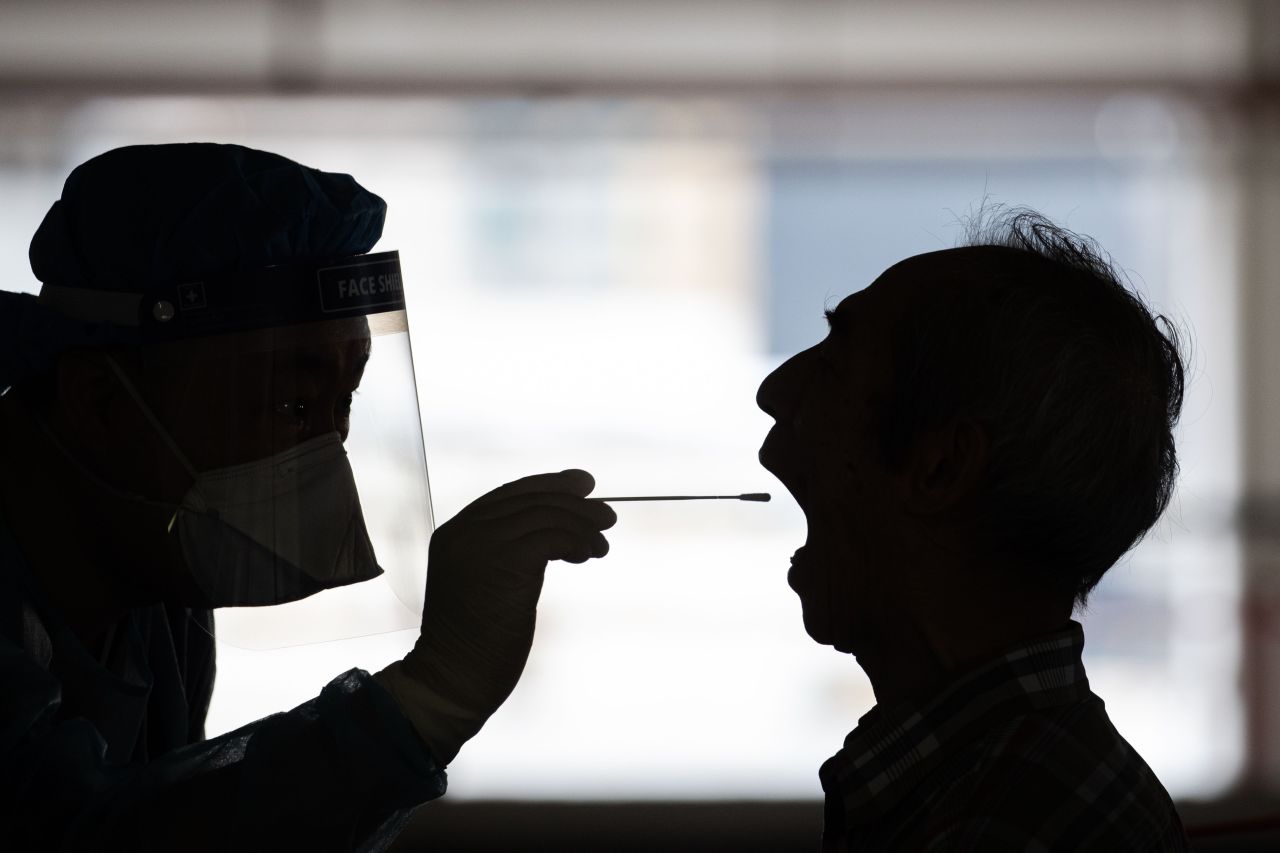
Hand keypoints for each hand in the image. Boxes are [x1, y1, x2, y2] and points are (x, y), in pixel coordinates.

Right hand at [375, 469, 615, 764]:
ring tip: (601, 543)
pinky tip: (589, 553)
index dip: (549, 485)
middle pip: (531, 500)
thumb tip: (554, 529)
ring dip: (583, 525)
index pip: (509, 494)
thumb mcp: (480, 583)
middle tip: (605, 515)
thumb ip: (502, 552)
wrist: (454, 679)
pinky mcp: (507, 563)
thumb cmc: (473, 643)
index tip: (582, 485)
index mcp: (454, 534)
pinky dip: (579, 540)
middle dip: (574, 503)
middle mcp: (465, 533)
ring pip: (546, 515)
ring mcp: (483, 545)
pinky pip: (555, 536)